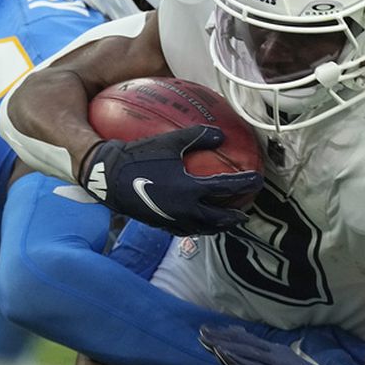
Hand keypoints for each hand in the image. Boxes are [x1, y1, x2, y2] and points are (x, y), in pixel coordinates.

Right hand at [80, 125, 261, 234]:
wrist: (107, 177)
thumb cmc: (138, 156)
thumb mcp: (169, 142)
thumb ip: (197, 136)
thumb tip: (220, 134)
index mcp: (190, 190)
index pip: (226, 188)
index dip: (245, 184)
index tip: (258, 179)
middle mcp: (184, 210)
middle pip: (218, 219)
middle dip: (234, 217)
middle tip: (245, 212)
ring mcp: (172, 220)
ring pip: (202, 228)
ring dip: (217, 226)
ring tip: (225, 222)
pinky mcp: (160, 224)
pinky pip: (184, 229)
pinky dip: (196, 227)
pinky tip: (196, 222)